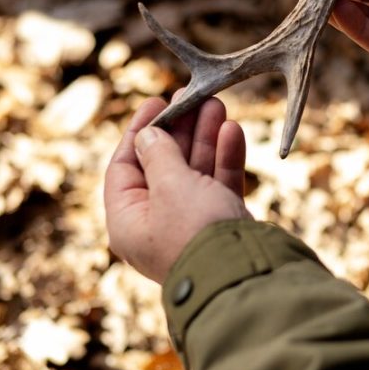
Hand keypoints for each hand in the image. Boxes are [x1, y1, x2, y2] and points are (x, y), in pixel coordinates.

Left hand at [104, 95, 250, 282]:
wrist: (243, 272)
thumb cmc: (196, 232)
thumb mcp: (170, 186)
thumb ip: (159, 155)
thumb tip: (147, 135)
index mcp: (128, 220)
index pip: (125, 166)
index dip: (140, 130)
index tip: (156, 101)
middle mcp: (157, 221)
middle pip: (164, 164)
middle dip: (180, 128)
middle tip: (193, 96)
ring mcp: (191, 221)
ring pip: (195, 170)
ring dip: (206, 136)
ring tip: (218, 104)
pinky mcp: (222, 221)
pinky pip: (219, 183)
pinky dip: (225, 157)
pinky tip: (233, 131)